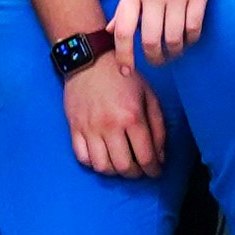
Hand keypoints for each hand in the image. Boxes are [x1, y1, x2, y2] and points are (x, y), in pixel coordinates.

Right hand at [59, 44, 165, 178]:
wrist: (90, 60)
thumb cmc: (123, 77)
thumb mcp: (149, 96)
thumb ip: (157, 127)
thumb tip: (159, 155)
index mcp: (132, 117)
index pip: (146, 156)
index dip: (154, 170)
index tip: (156, 171)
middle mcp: (110, 126)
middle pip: (124, 167)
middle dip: (136, 174)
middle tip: (140, 170)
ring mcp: (90, 128)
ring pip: (102, 167)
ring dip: (115, 172)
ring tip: (122, 165)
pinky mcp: (74, 128)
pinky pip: (82, 158)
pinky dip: (94, 164)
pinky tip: (103, 158)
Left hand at [114, 0, 222, 61]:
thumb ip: (126, 3)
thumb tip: (111, 28)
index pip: (123, 30)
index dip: (123, 55)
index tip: (126, 71)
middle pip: (150, 40)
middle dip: (153, 58)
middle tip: (157, 62)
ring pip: (174, 38)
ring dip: (174, 52)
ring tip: (174, 52)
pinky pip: (194, 28)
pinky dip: (191, 39)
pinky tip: (189, 38)